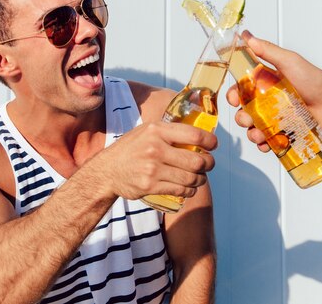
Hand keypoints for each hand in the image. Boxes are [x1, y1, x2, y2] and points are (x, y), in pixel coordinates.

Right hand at [92, 121, 216, 199]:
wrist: (107, 170)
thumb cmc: (130, 149)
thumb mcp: (145, 131)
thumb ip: (168, 132)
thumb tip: (198, 135)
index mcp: (156, 130)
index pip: (193, 134)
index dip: (210, 141)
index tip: (213, 145)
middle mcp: (155, 148)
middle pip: (196, 160)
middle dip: (208, 164)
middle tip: (208, 164)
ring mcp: (153, 168)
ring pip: (191, 177)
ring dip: (200, 179)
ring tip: (199, 177)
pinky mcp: (151, 185)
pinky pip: (181, 190)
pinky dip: (190, 190)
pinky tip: (189, 187)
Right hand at [226, 30, 321, 151]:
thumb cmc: (314, 78)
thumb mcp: (289, 61)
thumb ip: (267, 51)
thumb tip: (247, 36)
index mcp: (263, 86)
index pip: (240, 92)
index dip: (233, 96)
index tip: (234, 99)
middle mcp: (266, 104)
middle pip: (243, 113)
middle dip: (241, 118)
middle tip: (248, 119)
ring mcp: (275, 120)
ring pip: (253, 129)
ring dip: (251, 133)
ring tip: (259, 134)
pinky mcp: (284, 134)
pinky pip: (268, 143)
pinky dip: (263, 145)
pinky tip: (266, 144)